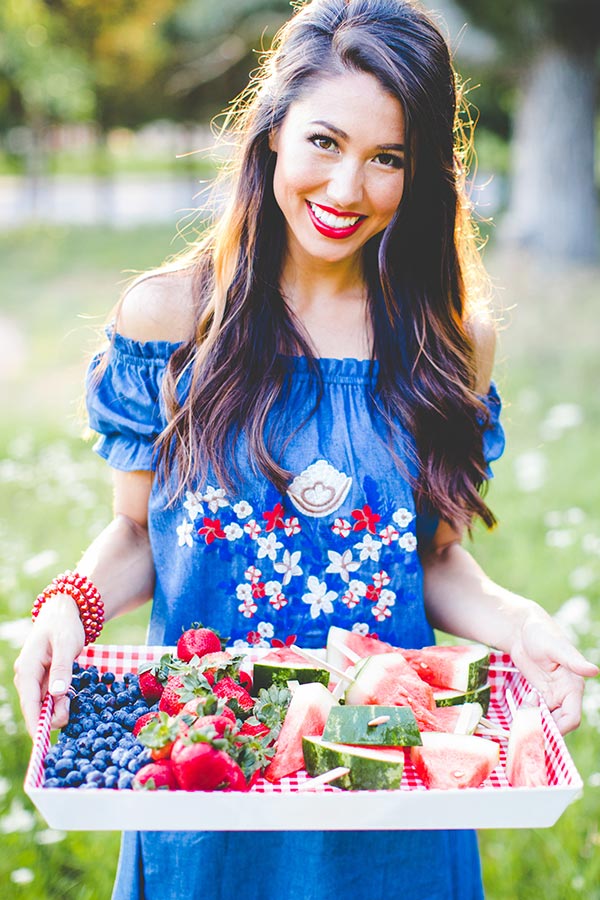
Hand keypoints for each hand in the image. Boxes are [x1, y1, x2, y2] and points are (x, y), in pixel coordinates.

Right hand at [14, 595, 84, 737]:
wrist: (64, 611)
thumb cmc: (64, 625)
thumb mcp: (67, 644)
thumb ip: (63, 668)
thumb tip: (58, 693)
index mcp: (27, 669)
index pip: (29, 703)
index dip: (36, 723)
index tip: (42, 741)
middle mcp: (27, 676)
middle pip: (37, 707)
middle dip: (53, 714)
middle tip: (72, 710)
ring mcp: (35, 678)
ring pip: (45, 704)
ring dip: (59, 708)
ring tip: (73, 699)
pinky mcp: (44, 679)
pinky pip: (50, 697)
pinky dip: (60, 701)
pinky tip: (71, 699)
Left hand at [509, 608, 597, 733]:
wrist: (521, 629)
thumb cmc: (541, 633)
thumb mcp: (555, 646)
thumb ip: (573, 660)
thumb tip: (594, 671)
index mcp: (573, 686)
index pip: (571, 718)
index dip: (558, 728)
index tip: (540, 730)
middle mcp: (566, 694)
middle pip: (560, 724)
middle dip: (544, 728)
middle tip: (526, 725)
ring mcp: (552, 695)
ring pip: (548, 721)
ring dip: (536, 723)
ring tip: (523, 712)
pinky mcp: (540, 694)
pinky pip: (538, 713)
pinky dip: (530, 716)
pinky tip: (522, 707)